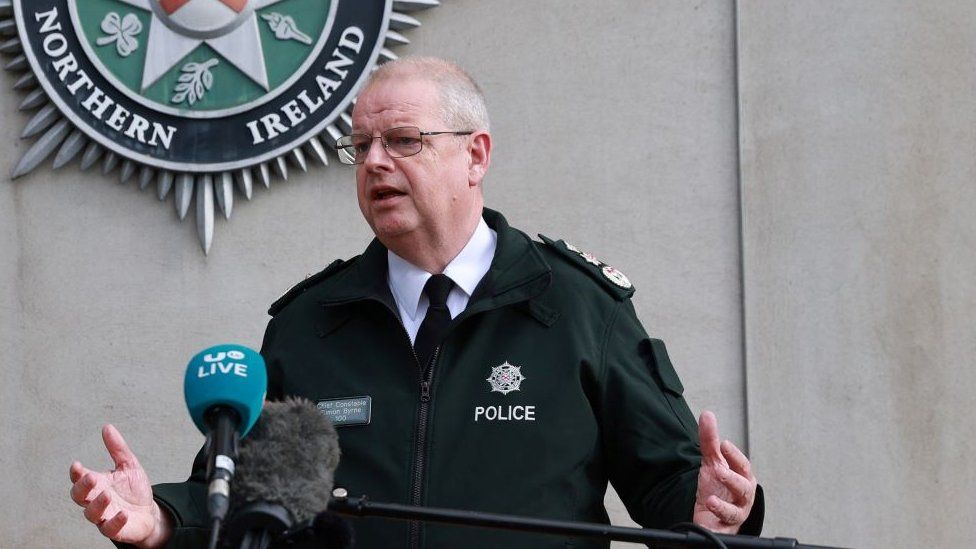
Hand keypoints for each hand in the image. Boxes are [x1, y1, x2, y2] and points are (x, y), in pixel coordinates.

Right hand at [69, 425, 171, 547]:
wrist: (149, 513)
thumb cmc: (134, 490)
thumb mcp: (129, 465)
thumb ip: (117, 448)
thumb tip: (107, 427)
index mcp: (97, 484)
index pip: (79, 479)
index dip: (76, 473)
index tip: (77, 465)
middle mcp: (96, 500)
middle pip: (79, 496)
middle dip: (82, 487)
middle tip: (91, 477)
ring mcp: (104, 516)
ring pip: (91, 514)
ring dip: (98, 504)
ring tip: (107, 495)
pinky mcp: (115, 530)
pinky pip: (110, 528)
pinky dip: (115, 521)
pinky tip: (123, 513)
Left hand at [693, 411, 757, 533]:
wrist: (712, 514)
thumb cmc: (717, 487)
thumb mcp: (712, 463)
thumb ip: (709, 441)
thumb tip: (708, 415)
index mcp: (742, 478)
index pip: (743, 465)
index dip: (734, 456)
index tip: (724, 445)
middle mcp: (743, 496)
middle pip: (743, 488)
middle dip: (732, 480)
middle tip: (719, 471)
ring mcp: (735, 513)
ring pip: (735, 511)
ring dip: (723, 506)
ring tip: (710, 500)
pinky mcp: (724, 527)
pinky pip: (723, 527)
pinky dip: (717, 523)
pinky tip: (709, 516)